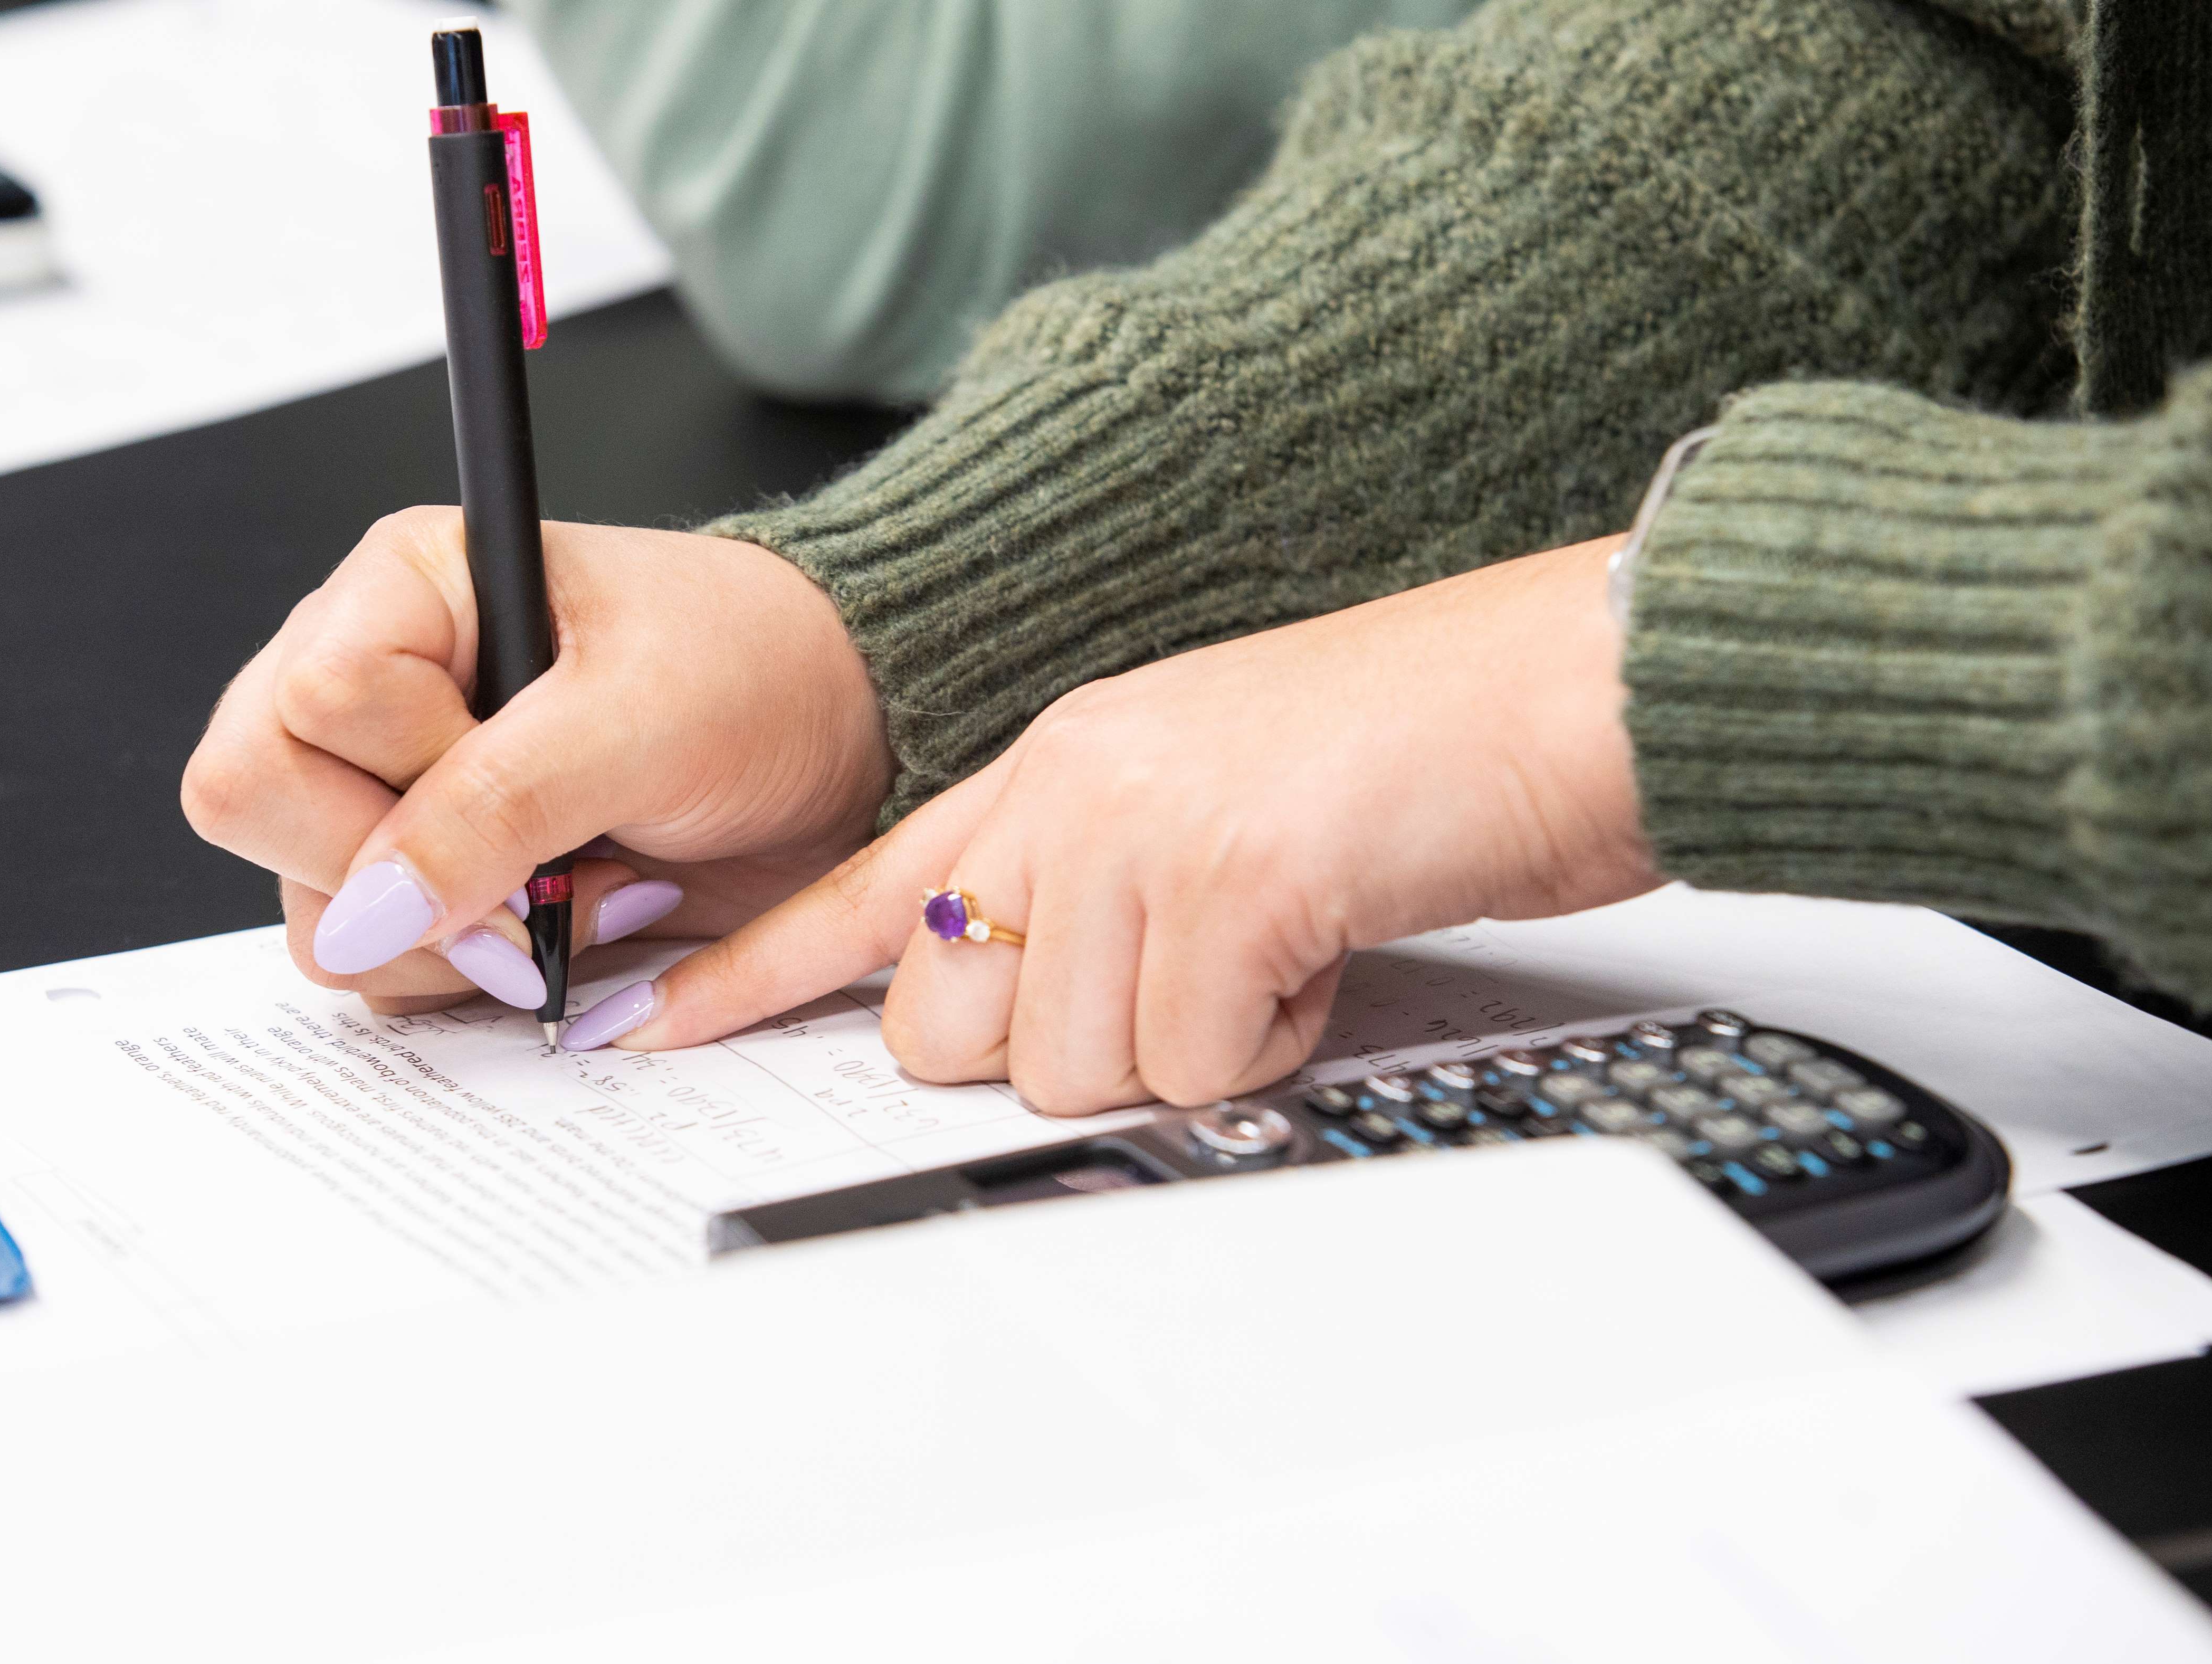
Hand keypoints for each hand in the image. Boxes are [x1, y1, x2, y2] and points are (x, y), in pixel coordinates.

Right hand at [181, 509, 890, 1012]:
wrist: (848, 738)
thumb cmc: (760, 677)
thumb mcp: (638, 723)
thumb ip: (496, 806)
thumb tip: (367, 910)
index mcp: (406, 592)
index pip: (304, 708)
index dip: (406, 773)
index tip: (528, 779)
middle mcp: (379, 685)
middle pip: (258, 805)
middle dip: (402, 874)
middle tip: (535, 872)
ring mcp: (401, 791)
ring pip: (315, 908)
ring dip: (453, 936)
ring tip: (577, 887)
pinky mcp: (445, 878)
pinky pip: (381, 961)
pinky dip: (473, 970)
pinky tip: (568, 921)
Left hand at [598, 539, 1659, 1110]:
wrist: (1557, 684)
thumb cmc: (1404, 753)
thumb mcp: (1208, 801)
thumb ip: (1092, 885)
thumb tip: (1030, 1013)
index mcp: (1058, 762)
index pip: (865, 885)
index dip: (751, 970)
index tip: (654, 1025)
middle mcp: (1073, 786)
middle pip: (946, 1020)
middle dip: (1057, 1040)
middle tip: (1180, 976)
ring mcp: (1139, 827)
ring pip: (1068, 1062)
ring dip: (1186, 1040)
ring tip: (1276, 943)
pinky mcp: (1224, 881)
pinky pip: (1192, 1056)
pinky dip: (1270, 1033)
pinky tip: (1324, 940)